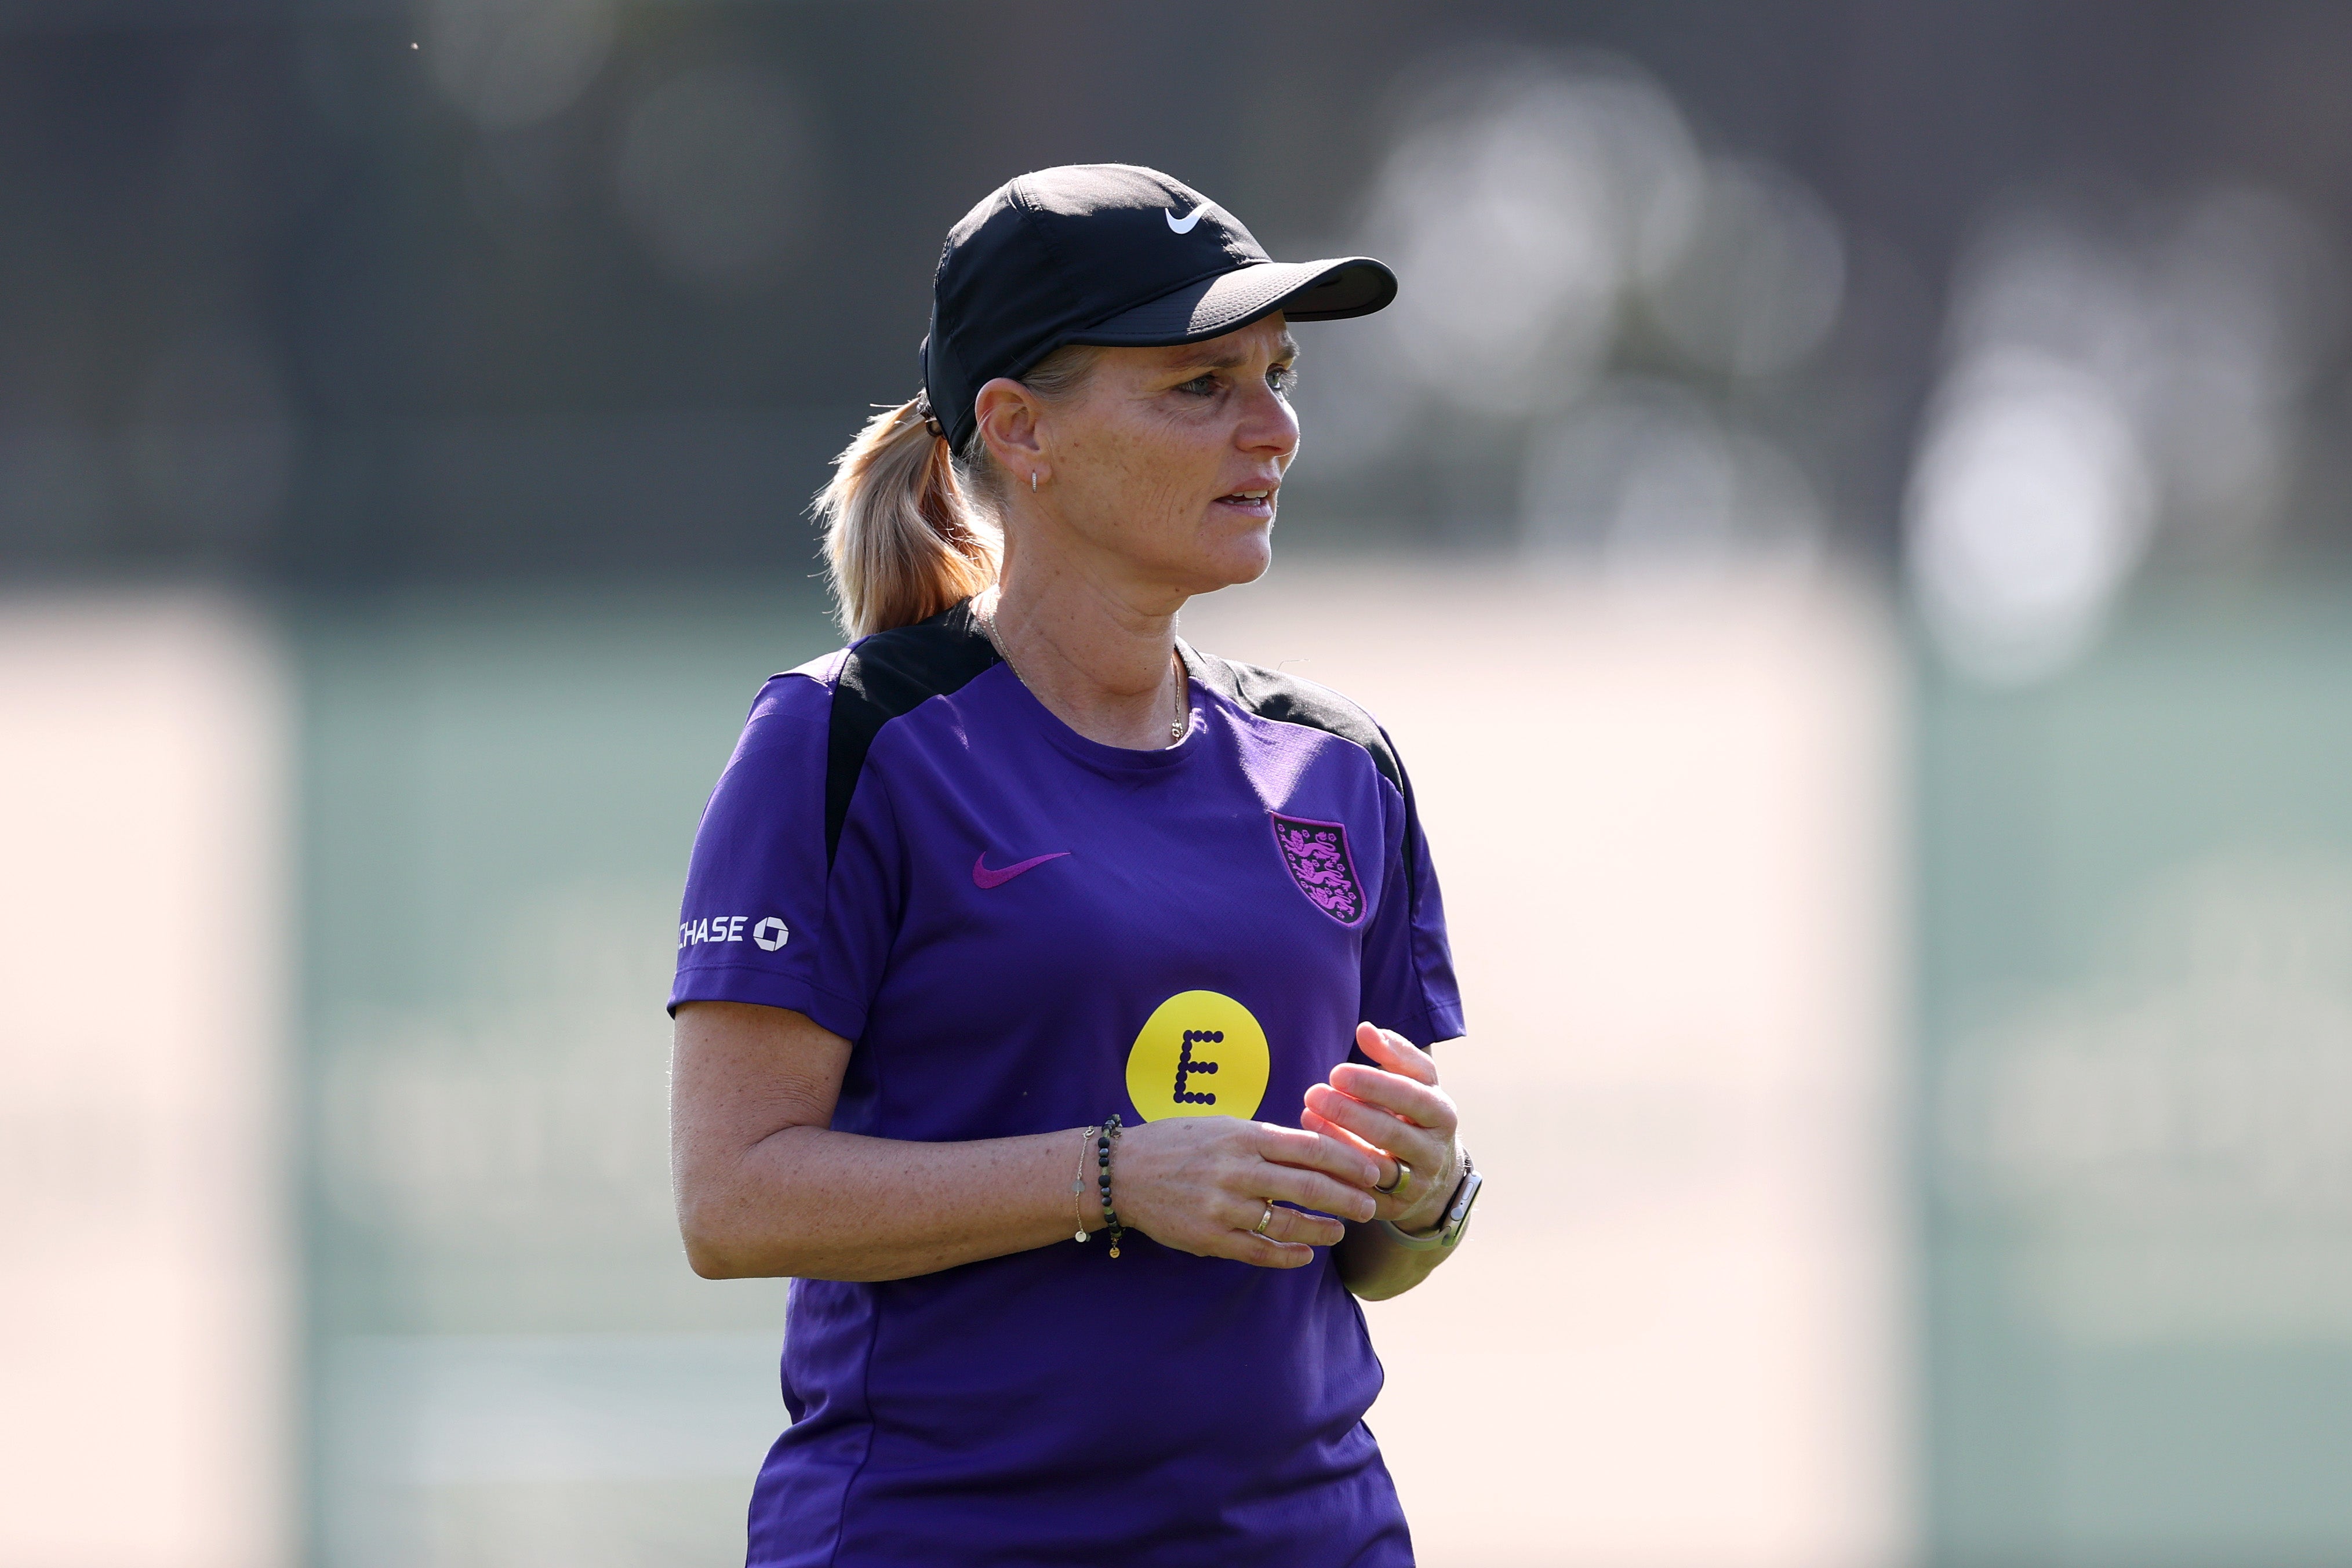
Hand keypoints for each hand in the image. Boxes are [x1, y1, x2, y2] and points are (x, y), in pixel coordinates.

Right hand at [1109, 1116, 1381, 1267]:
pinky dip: (1289, 1256)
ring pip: (1289, 1224)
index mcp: (1244, 1136)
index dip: (1348, 1161)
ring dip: (1322, 1229)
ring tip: (1341, 1231)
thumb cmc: (1177, 1142)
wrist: (1122, 1173)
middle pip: (1309, 1186)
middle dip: (1347, 1198)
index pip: (1310, 1147)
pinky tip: (1306, 1255)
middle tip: (1371, 1205)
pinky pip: (1260, 1251)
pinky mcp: (1211, 1237)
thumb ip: (1265, 1138)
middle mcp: (1238, 1170)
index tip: (1372, 1170)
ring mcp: (1224, 1206)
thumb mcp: (1223, 1126)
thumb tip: (1314, 1149)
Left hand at [1301, 1024, 1460, 1233]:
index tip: (1336, 1071)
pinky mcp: (1393, 1208)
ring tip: (1307, 1116)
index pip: (1411, 1096)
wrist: (1434, 1175)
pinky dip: (1335, 1172)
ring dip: (1338, 1142)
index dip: (1373, 1084)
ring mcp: (1415, 1183)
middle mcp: (1433, 1151)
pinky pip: (1361, 1192)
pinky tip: (1310, 1151)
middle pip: (1391, 1133)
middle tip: (1313, 1093)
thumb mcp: (1416, 1083)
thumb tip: (1366, 1029)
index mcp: (1441, 1114)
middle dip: (1349, 1112)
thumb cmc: (1415, 1114)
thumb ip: (1394, 1053)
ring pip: (1375, 1166)